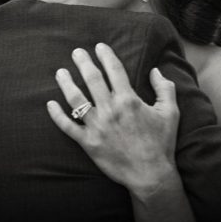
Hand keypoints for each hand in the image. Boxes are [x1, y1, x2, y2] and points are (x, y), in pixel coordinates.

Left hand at [47, 43, 179, 199]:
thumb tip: (155, 70)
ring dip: (66, 83)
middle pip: (92, 79)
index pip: (114, 70)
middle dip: (83, 62)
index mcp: (129, 100)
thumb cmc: (162, 142)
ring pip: (76, 99)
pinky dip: (57, 115)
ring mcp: (96, 126)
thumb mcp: (170, 112)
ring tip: (60, 72)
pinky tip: (50, 103)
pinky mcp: (88, 143)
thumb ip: (165, 88)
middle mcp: (110, 110)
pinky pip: (67, 127)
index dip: (106, 55)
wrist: (150, 175)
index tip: (99, 46)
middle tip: (76, 52)